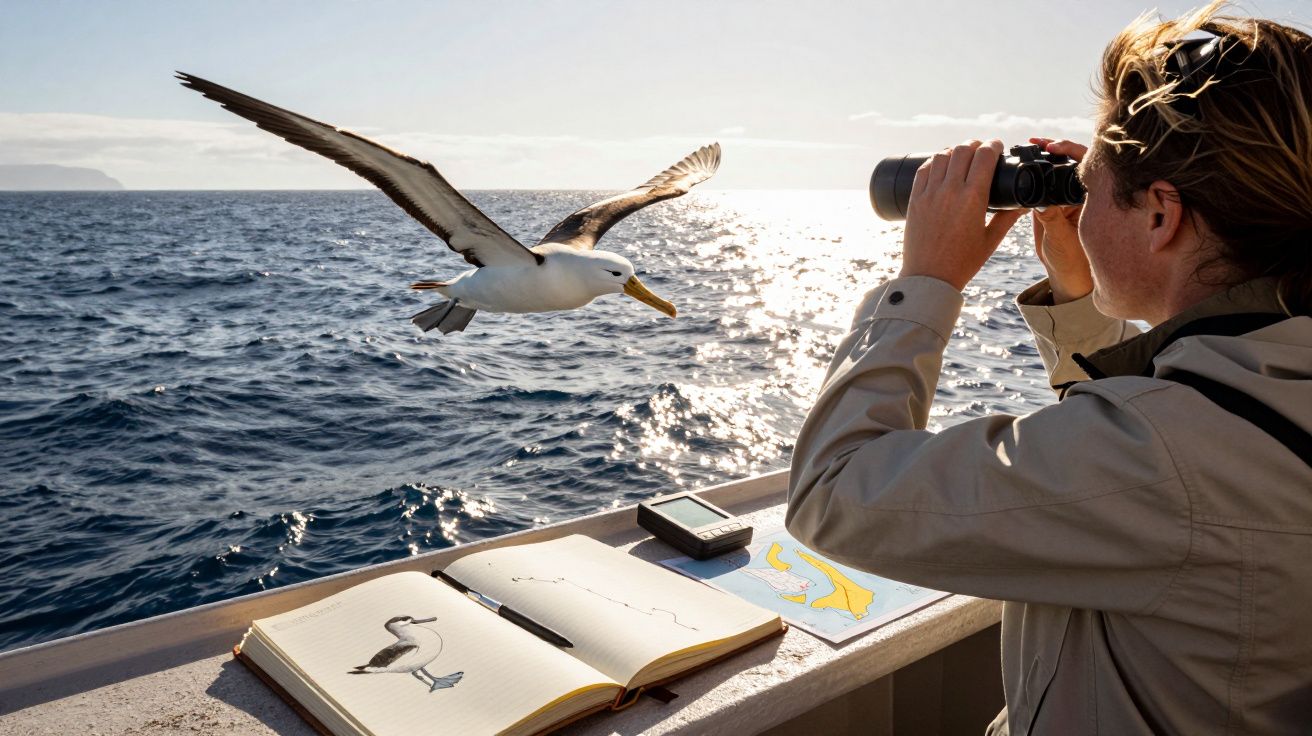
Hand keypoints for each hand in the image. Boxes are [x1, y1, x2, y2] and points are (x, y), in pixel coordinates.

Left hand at [899, 139, 1026, 290]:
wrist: (929, 278)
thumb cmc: (963, 262)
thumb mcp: (991, 240)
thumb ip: (1008, 218)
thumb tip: (1024, 204)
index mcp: (972, 198)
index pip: (984, 156)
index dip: (993, 145)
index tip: (997, 146)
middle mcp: (950, 191)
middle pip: (963, 150)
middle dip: (975, 145)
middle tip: (982, 149)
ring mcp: (929, 194)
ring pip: (941, 156)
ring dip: (954, 151)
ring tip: (962, 155)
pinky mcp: (915, 200)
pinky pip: (924, 170)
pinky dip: (934, 162)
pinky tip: (941, 165)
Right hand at [1029, 138, 1092, 303]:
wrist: (1064, 273)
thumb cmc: (1072, 259)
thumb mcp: (1061, 238)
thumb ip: (1052, 218)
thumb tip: (1040, 202)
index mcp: (1091, 198)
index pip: (1085, 166)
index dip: (1071, 152)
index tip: (1053, 148)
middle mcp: (1079, 194)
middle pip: (1071, 161)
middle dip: (1055, 147)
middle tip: (1037, 141)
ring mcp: (1064, 196)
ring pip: (1056, 169)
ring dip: (1043, 156)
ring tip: (1029, 144)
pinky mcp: (1049, 202)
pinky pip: (1043, 182)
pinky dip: (1034, 170)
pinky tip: (1023, 161)